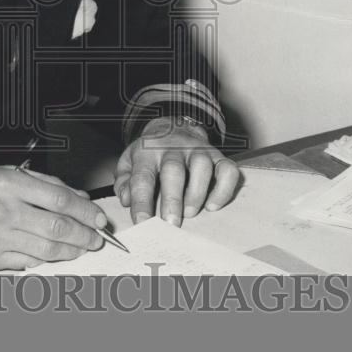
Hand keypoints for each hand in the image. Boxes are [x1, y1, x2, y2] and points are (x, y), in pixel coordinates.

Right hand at [0, 166, 106, 269]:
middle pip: (57, 228)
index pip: (59, 199)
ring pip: (47, 250)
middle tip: (96, 237)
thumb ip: (43, 184)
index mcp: (8, 183)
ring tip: (81, 248)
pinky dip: (47, 259)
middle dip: (84, 235)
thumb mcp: (5, 173)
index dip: (84, 211)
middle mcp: (2, 210)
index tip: (97, 217)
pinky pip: (28, 262)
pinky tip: (54, 254)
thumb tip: (78, 199)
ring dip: (71, 251)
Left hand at [113, 117, 239, 226]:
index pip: (142, 177)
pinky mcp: (217, 155)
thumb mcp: (129, 162)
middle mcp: (173, 148)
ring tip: (190, 214)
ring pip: (202, 166)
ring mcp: (197, 150)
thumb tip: (127, 200)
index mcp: (147, 151)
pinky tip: (213, 205)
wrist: (173, 127)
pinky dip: (224, 189)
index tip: (142, 223)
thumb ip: (124, 182)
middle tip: (170, 224)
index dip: (141, 201)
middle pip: (173, 170)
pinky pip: (227, 169)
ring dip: (197, 193)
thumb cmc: (150, 153)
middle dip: (172, 199)